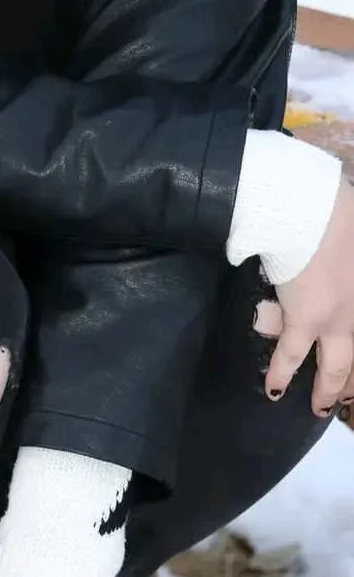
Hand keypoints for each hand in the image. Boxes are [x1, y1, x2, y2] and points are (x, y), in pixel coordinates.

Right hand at [264, 178, 353, 415]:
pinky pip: (292, 354)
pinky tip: (274, 389)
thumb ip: (346, 264)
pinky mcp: (305, 321)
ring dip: (329, 389)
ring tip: (322, 408)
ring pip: (336, 367)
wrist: (311, 212)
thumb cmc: (340, 214)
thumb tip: (323, 281)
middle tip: (349, 398)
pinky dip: (282, 373)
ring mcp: (338, 321)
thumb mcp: (353, 237)